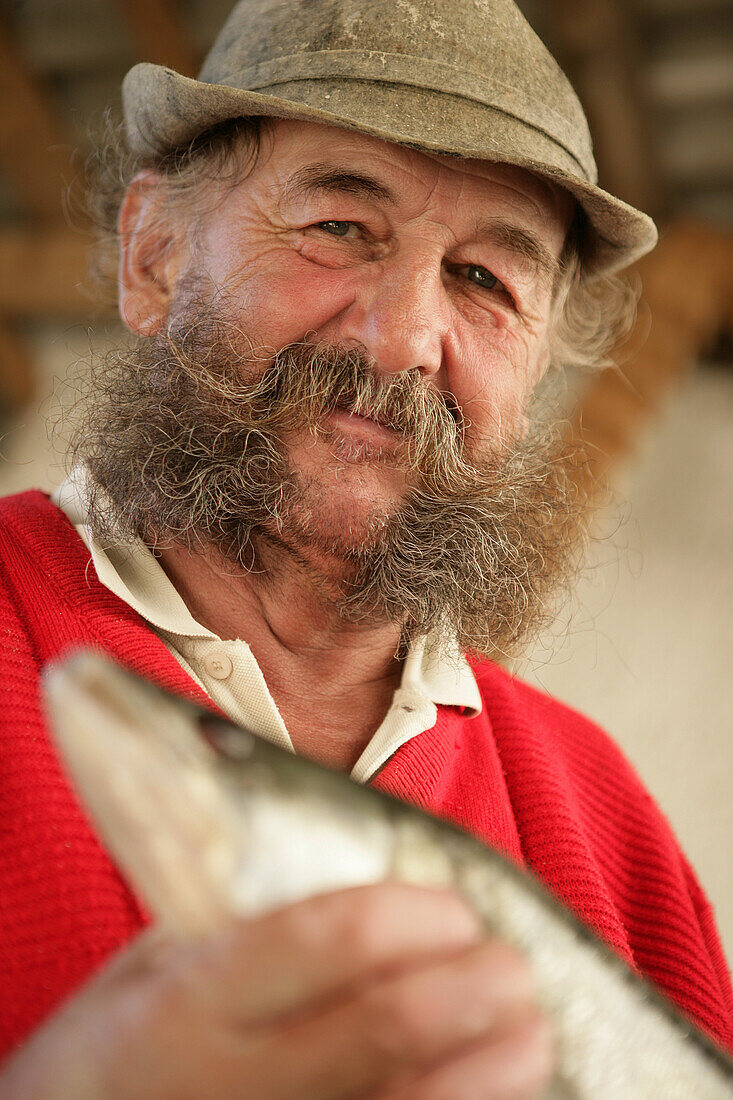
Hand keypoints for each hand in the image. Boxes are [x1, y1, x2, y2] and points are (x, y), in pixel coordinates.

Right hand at [0, 882, 552, 1098]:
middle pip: (389, 1026)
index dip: (414, 917)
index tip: (456, 911)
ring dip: (493, 1072)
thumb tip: (368, 876)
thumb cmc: (115, 1049)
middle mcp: (233, 1084)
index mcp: (193, 1001)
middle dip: (475, 988)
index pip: (329, 938)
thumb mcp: (148, 969)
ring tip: (529, 1034)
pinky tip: (492, 1097)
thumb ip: (240, 926)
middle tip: (513, 968)